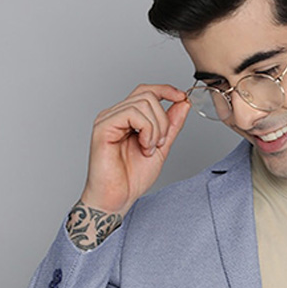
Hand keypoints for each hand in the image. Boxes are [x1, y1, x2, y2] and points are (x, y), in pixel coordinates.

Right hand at [80, 84, 190, 216]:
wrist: (117, 198)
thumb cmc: (132, 177)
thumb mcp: (162, 146)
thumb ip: (172, 125)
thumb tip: (183, 103)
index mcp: (128, 118)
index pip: (147, 91)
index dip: (166, 90)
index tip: (182, 98)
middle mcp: (116, 114)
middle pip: (148, 95)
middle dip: (163, 120)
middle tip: (159, 143)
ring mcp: (108, 119)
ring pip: (143, 103)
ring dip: (155, 128)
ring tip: (149, 148)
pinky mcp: (103, 126)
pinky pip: (132, 113)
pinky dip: (146, 130)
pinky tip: (143, 147)